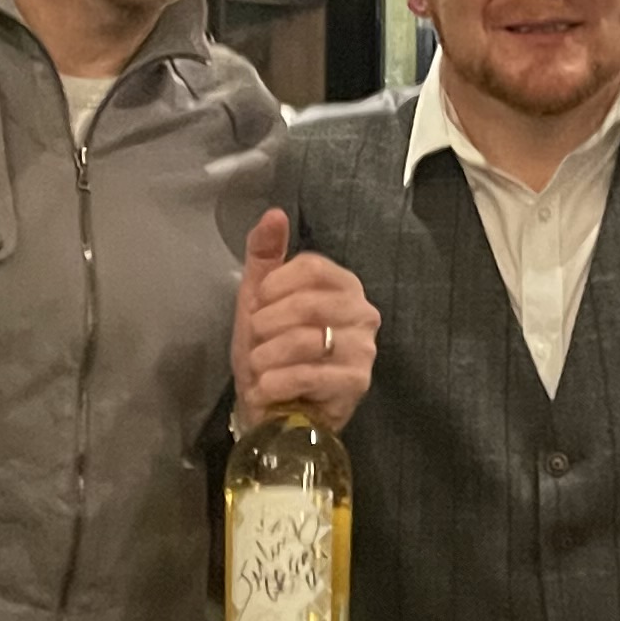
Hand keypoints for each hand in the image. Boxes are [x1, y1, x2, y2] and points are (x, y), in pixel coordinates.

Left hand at [233, 206, 379, 431]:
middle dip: (268, 324)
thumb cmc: (271, 350)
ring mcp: (363, 350)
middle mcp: (363, 314)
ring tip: (259, 367)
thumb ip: (265, 255)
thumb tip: (274, 213)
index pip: (314, 267)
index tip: (258, 303)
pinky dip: (276, 382)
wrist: (274, 406)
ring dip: (267, 356)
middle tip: (256, 339)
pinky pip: (309, 375)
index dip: (276, 285)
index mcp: (344, 286)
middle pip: (309, 303)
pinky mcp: (356, 384)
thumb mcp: (260, 300)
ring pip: (306, 340)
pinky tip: (265, 388)